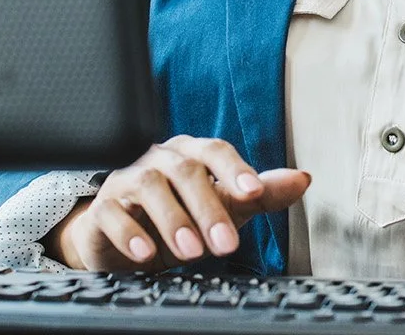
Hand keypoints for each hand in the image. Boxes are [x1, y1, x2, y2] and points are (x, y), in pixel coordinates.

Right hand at [45, 136, 309, 270]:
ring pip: (148, 186)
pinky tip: (145, 253)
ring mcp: (127, 181)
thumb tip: (302, 180)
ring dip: (172, 219)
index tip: (254, 191)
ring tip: (191, 251)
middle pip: (185, 171)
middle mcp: (159, 160)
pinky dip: (129, 232)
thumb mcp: (224, 208)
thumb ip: (261, 195)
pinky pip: (111, 213)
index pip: (215, 150)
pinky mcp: (102, 208)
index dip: (235, 169)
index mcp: (192, 155)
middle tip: (225, 243)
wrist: (125, 242)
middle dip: (208, 208)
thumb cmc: (180, 217)